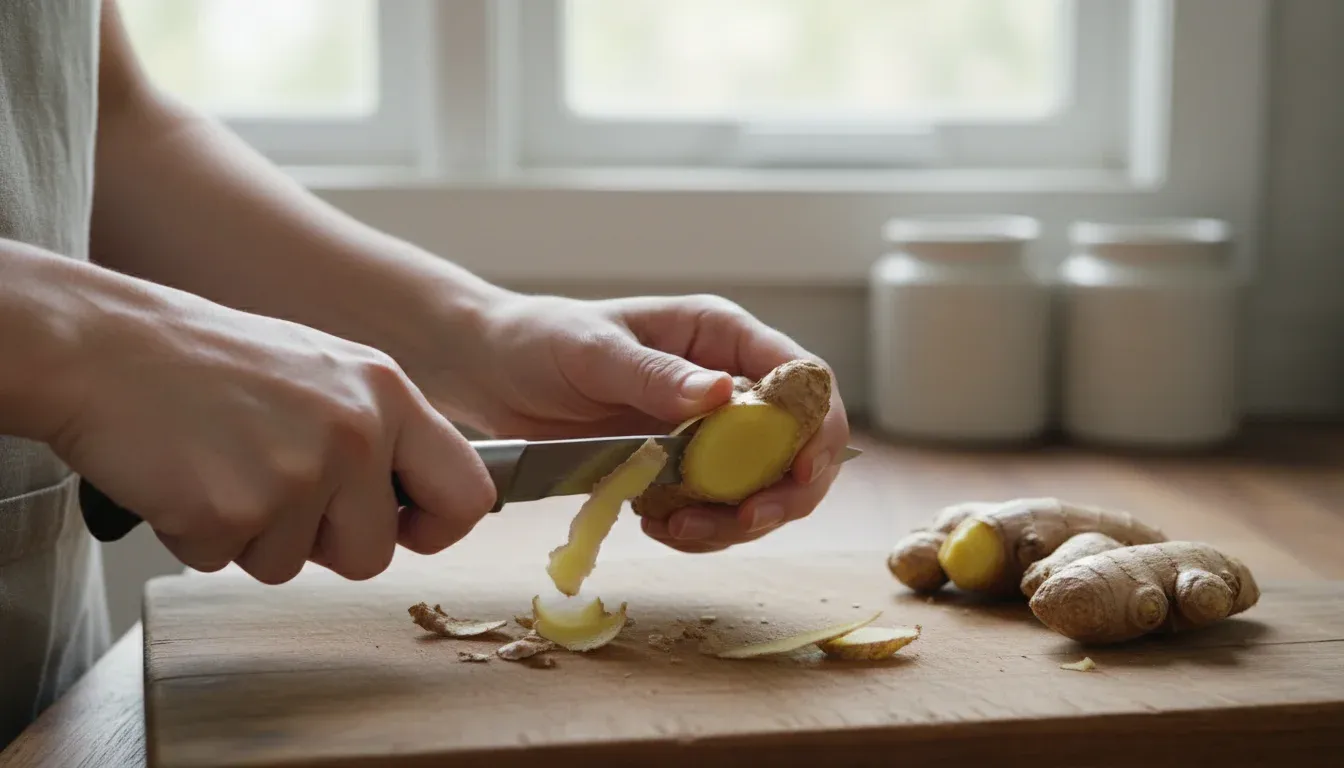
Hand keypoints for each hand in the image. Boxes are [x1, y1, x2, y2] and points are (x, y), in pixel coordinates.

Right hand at [49, 276, 495, 583]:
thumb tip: (421, 501)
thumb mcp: (325, 372)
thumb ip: (379, 432)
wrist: (103, 346)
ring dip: (252, 537)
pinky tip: (182, 476)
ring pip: (293, 566)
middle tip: (270, 486)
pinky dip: (198, 535)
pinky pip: (226, 563)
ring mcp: (297, 472)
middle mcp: (356, 432)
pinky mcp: (233, 509)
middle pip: (374, 553)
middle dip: (322, 544)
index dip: (438, 527)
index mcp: (388, 395)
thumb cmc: (210, 363)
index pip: (468, 493)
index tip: (405, 528)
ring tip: (220, 465)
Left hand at [423, 293, 849, 552]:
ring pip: (761, 488)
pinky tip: (655, 526)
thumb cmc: (541, 340)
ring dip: (734, 522)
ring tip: (677, 531)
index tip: (795, 477)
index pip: (803, 379)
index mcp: (721, 337)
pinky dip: (697, 531)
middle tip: (740, 523)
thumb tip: (721, 394)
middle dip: (782, 492)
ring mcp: (707, 431)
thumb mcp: (593, 351)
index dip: (816, 430)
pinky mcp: (681, 469)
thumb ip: (654, 374)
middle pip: (798, 445)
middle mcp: (727, 383)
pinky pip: (714, 510)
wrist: (492, 373)